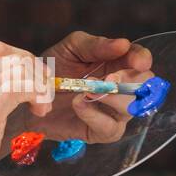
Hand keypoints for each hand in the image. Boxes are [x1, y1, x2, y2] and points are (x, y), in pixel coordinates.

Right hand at [0, 42, 52, 175]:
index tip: (35, 80)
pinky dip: (36, 95)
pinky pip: (19, 88)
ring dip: (40, 86)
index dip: (24, 60)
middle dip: (36, 72)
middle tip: (44, 94)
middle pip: (11, 57)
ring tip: (41, 107)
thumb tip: (18, 76)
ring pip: (18, 70)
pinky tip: (38, 109)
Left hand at [5, 30, 152, 147]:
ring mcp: (114, 112)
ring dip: (110, 98)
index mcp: (119, 63)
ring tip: (86, 90)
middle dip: (129, 82)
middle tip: (107, 79)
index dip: (142, 60)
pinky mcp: (102, 131)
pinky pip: (110, 128)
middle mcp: (122, 88)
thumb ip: (96, 45)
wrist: (30, 95)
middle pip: (145, 86)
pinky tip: (78, 104)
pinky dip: (94, 114)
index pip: (141, 60)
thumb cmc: (54, 69)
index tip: (138, 61)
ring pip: (131, 108)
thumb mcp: (71, 48)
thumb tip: (124, 44)